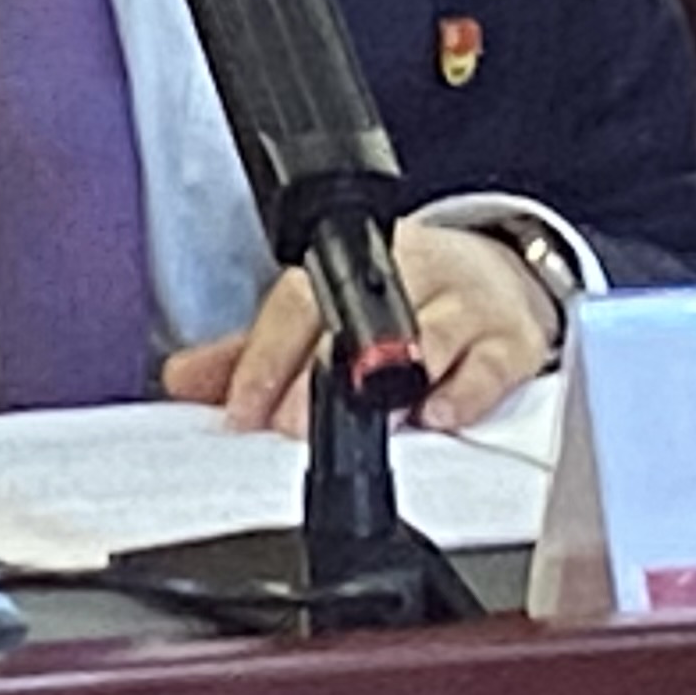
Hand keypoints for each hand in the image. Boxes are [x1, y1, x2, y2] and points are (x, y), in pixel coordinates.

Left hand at [158, 220, 559, 437]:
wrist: (503, 280)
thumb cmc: (407, 301)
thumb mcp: (328, 317)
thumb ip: (257, 350)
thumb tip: (182, 379)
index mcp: (355, 265)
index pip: (300, 301)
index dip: (265, 357)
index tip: (240, 411)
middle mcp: (412, 274)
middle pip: (359, 319)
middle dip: (318, 378)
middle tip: (288, 429)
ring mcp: (467, 306)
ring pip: (430, 334)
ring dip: (390, 381)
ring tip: (363, 420)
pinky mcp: (514, 341)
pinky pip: (493, 365)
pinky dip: (466, 393)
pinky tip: (439, 415)